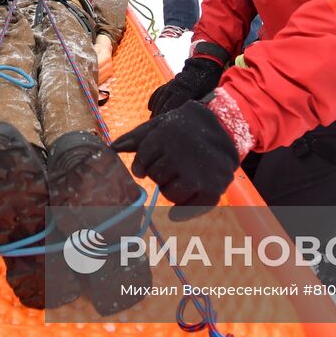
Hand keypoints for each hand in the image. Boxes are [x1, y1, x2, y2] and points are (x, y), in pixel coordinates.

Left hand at [111, 100, 239, 214]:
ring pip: (169, 193)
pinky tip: (176, 211)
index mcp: (165, 137)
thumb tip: (112, 148)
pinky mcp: (212, 188)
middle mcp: (181, 155)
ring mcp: (197, 173)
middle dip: (159, 173)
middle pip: (155, 178)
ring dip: (171, 188)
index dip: (142, 165)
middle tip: (172, 164)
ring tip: (182, 175)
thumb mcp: (159, 125)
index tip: (148, 162)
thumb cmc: (185, 126)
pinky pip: (189, 209)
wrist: (224, 126)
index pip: (141, 163)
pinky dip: (182, 211)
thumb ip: (136, 137)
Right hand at [147, 55, 222, 115]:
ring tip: (152, 119)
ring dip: (155, 108)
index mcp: (185, 90)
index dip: (166, 114)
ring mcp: (171, 83)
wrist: (204, 67)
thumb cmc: (207, 84)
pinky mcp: (169, 82)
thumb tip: (190, 117)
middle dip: (158, 113)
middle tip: (155, 124)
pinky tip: (150, 107)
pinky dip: (154, 99)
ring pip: (160, 97)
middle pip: (163, 102)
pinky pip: (159, 91)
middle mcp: (175, 86)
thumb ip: (196, 105)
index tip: (162, 122)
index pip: (172, 104)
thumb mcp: (206, 95)